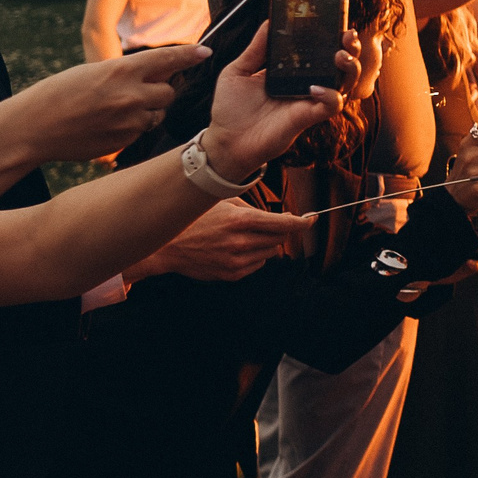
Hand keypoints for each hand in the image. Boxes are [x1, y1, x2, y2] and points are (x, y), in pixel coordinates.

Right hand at [8, 44, 205, 162]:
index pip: (167, 59)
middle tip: (135, 91)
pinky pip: (141, 131)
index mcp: (121, 70)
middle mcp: (130, 95)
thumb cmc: (59, 94)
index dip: (189, 55)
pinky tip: (106, 125)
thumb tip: (159, 72)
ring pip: (157, 114)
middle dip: (157, 91)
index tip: (205, 52)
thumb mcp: (93, 72)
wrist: (33, 128)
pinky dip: (132, 127)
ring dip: (146, 111)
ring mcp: (129, 121)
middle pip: (168, 91)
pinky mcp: (125, 141)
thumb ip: (127, 73)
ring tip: (114, 110)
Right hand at [127, 197, 310, 282]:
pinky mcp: (230, 274)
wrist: (166, 247)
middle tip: (275, 223)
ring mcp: (236, 261)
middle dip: (281, 231)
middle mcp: (241, 242)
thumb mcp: (221, 202)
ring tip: (248, 235)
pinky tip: (239, 248)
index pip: (283, 224)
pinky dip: (255, 256)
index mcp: (241, 221)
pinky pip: (256, 265)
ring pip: (270, 253)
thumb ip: (249, 207)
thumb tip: (276, 215)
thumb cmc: (193, 220)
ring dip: (267, 244)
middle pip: (279, 239)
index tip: (311, 219)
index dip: (302, 222)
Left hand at [201, 24, 368, 182]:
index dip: (333, 37)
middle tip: (346, 37)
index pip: (320, 50)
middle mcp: (307, 83)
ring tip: (340, 56)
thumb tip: (269, 22)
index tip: (337, 23)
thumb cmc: (231, 108)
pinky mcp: (308, 117)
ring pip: (345, 83)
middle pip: (341, 64)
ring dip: (349, 68)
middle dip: (351, 48)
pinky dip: (330, 95)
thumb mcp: (238, 71)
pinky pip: (332, 106)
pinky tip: (315, 88)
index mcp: (293, 70)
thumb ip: (255, 49)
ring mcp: (309, 100)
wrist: (225, 140)